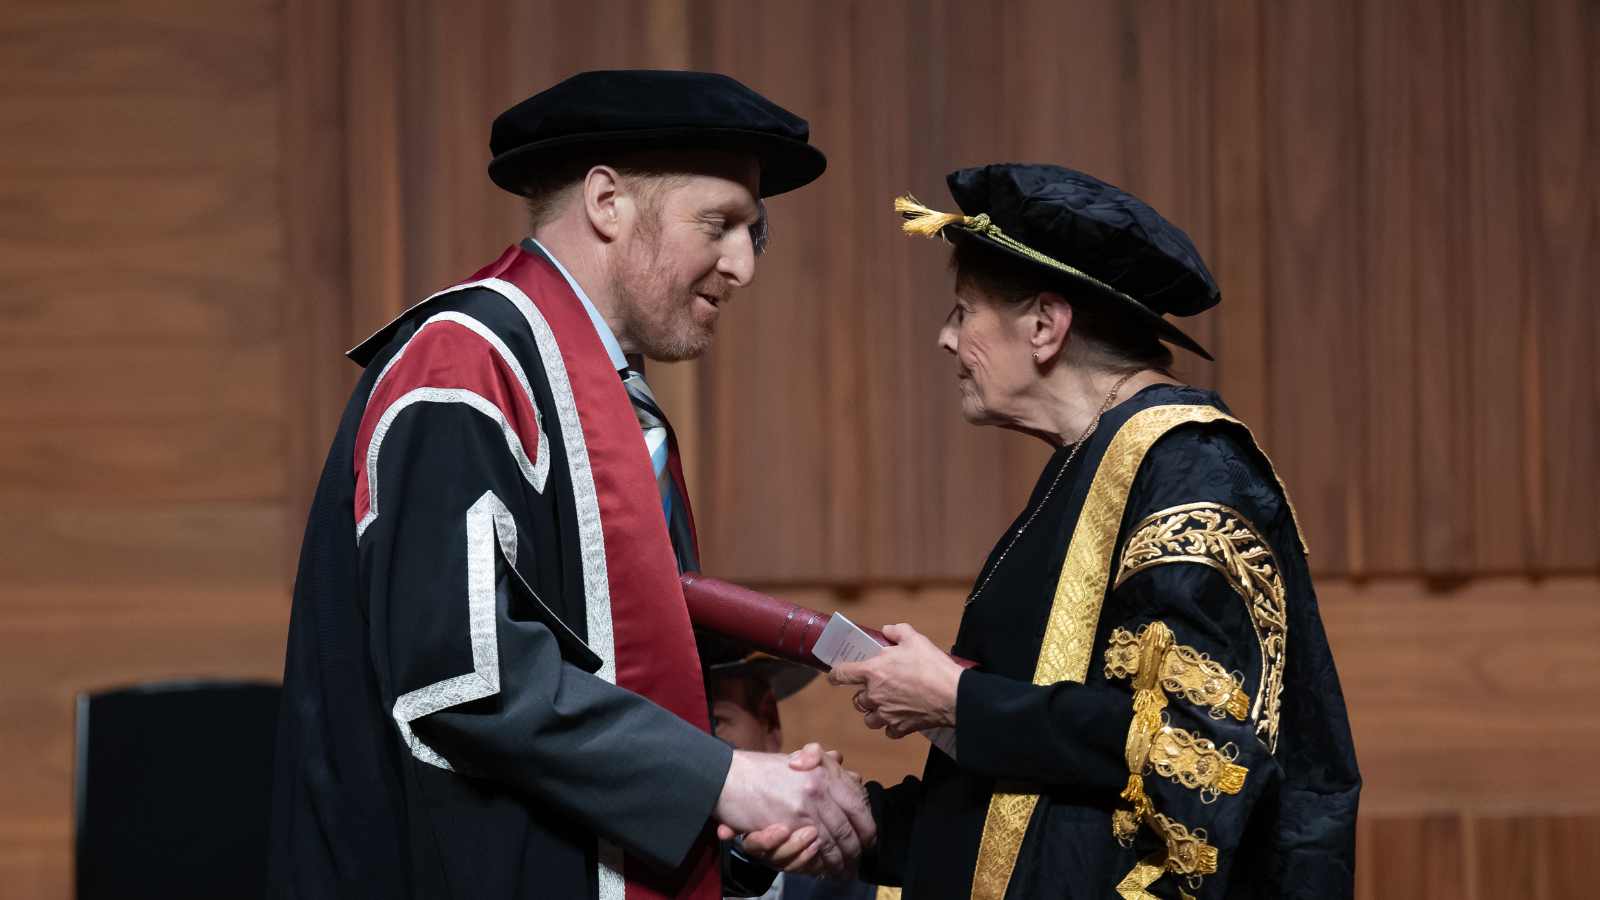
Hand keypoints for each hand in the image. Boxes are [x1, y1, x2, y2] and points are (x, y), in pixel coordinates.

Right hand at [713, 748, 875, 875]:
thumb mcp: (796, 758)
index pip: (857, 804)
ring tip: (843, 870)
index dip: (867, 826)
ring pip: (832, 843)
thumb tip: (840, 760)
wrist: (730, 776)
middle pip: (847, 828)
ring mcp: (805, 808)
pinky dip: (820, 862)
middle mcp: (819, 789)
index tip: (869, 839)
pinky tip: (824, 868)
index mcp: (825, 772)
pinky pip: (812, 849)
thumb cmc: (761, 769)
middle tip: (857, 861)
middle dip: (855, 849)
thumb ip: (819, 761)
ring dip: (839, 860)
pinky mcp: (789, 824)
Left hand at [828, 623, 962, 738]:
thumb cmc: (931, 665)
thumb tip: (887, 631)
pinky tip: (902, 718)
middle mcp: (874, 695)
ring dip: (874, 713)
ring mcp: (886, 714)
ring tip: (886, 706)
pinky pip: (888, 731)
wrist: (952, 695)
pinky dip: (892, 726)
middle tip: (877, 688)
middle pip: (857, 700)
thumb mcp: (914, 639)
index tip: (834, 676)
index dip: (835, 674)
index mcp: (872, 671)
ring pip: (869, 719)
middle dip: (864, 695)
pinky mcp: (900, 727)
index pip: (841, 674)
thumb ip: (897, 632)